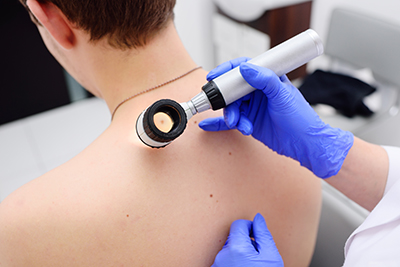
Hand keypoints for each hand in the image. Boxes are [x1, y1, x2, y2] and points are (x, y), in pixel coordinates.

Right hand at [199, 59, 353, 177]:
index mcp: (267, 79)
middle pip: (233, 90)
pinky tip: (206, 125)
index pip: (243, 69)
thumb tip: (245, 68)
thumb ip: (265, 79)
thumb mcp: (282, 95)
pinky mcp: (249, 122)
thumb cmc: (301, 118)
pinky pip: (232, 121)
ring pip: (232, 107)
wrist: (305, 145)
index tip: (214, 76)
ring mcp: (253, 108)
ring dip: (232, 116)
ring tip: (239, 124)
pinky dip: (219, 123)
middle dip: (227, 99)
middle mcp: (258, 92)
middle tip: (224, 106)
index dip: (227, 71)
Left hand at [211, 213, 282, 266]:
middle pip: (233, 237)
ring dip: (239, 253)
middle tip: (258, 256)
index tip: (257, 236)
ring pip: (229, 250)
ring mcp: (217, 265)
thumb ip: (264, 235)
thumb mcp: (271, 257)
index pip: (238, 224)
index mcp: (236, 248)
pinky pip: (224, 261)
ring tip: (251, 265)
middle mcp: (222, 256)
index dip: (250, 227)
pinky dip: (233, 262)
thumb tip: (258, 218)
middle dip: (245, 242)